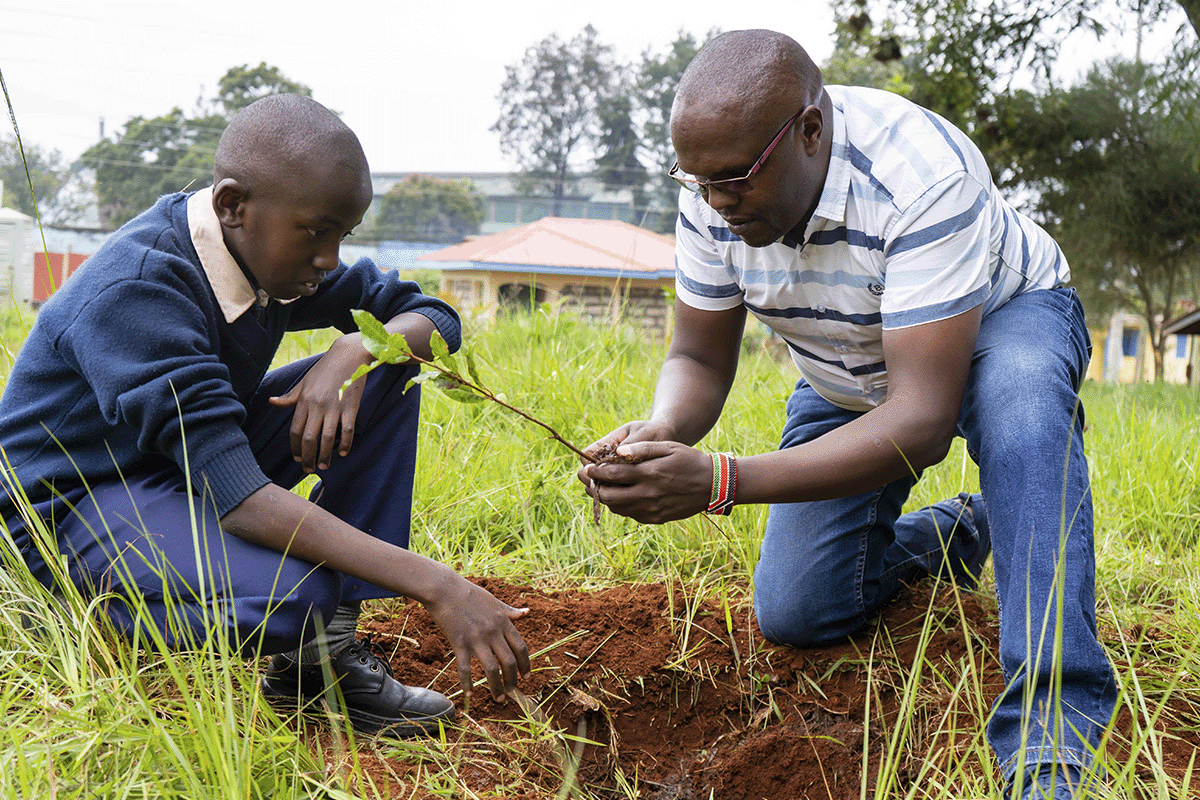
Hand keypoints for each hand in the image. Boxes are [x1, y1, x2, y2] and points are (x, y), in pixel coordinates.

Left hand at [269, 335, 368, 472]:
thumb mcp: (304, 382)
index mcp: (304, 400)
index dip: (294, 448)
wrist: (348, 355)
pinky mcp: (350, 406)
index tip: (297, 459)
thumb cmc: (325, 369)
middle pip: (308, 438)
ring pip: (326, 438)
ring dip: (325, 455)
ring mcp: (334, 406)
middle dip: (307, 457)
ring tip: (324, 466)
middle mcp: (316, 405)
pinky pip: (347, 430)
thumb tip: (272, 402)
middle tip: (308, 469)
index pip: (295, 430)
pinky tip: (342, 453)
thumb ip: (290, 397)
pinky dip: (344, 444)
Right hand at [423, 574, 531, 700]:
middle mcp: (493, 632)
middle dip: (513, 680)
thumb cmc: (469, 593)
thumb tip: (527, 612)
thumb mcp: (494, 601)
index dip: (526, 665)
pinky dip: (468, 682)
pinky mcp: (459, 643)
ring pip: (492, 669)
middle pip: (509, 662)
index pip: (520, 648)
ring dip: (497, 687)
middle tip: (512, 692)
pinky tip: (470, 693)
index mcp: (503, 621)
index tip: (527, 677)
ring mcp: (476, 639)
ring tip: (499, 698)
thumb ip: (510, 611)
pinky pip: (465, 668)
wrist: (444, 589)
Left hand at [581, 440, 713, 523]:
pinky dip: (622, 506)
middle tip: (590, 480)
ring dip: (607, 498)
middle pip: (609, 496)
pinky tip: (623, 496)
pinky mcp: (656, 519)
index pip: (611, 475)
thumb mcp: (668, 447)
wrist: (713, 485)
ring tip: (603, 487)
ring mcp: (651, 510)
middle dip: (595, 488)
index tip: (587, 468)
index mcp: (649, 474)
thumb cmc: (689, 461)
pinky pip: (631, 515)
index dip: (595, 472)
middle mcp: (647, 494)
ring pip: (617, 508)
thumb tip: (617, 452)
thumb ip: (641, 449)